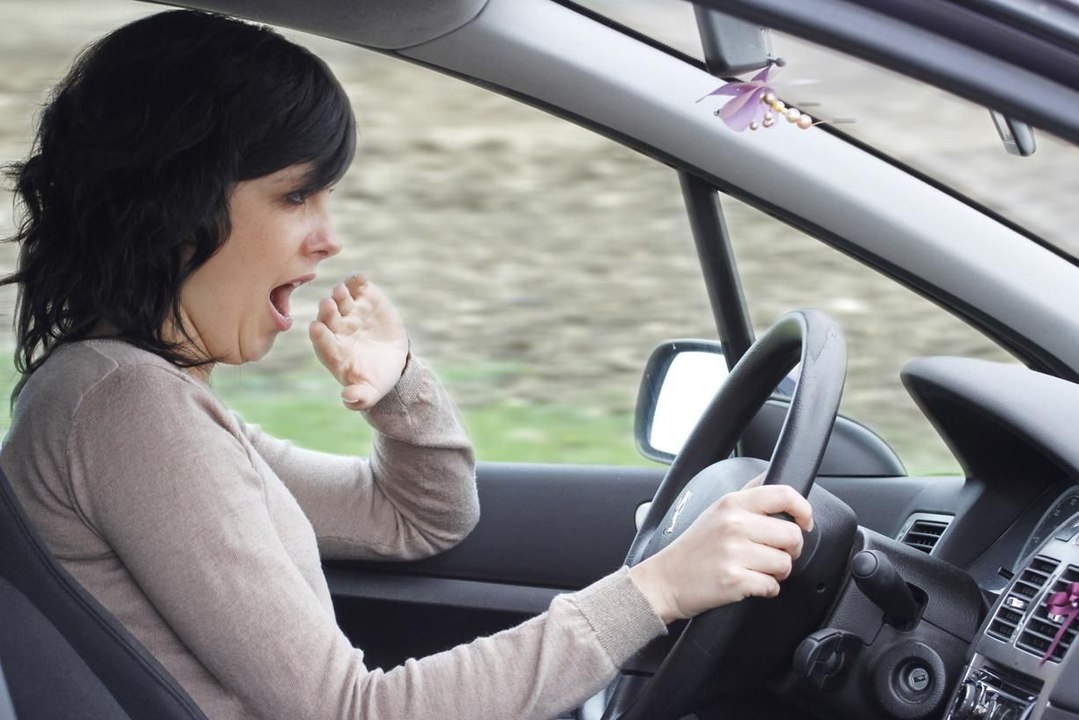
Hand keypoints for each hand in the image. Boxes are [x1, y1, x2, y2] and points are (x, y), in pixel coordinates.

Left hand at [309, 275, 409, 410]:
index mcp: (333, 352)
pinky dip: (358, 282)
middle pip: (327, 318)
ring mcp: (350, 312)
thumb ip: (359, 397)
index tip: (317, 330)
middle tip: (327, 305)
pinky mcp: (365, 300)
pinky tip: (360, 278)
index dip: (320, 336)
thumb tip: (348, 400)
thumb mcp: (370, 392)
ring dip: (339, 295)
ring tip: (341, 290)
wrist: (392, 360)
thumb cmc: (375, 379)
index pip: (322, 343)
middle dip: (327, 312)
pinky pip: (358, 289)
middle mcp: (337, 330)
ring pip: (340, 300)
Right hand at [628, 474, 812, 623]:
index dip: (804, 509)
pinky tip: (750, 583)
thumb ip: (747, 495)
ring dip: (778, 572)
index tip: (805, 521)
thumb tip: (774, 478)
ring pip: (785, 563)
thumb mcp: (716, 510)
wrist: (665, 580)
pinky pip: (772, 586)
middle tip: (775, 554)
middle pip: (792, 534)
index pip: (783, 494)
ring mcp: (734, 552)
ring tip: (758, 570)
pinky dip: (766, 589)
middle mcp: (734, 524)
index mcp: (732, 504)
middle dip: (790, 550)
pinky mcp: (735, 580)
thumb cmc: (693, 548)